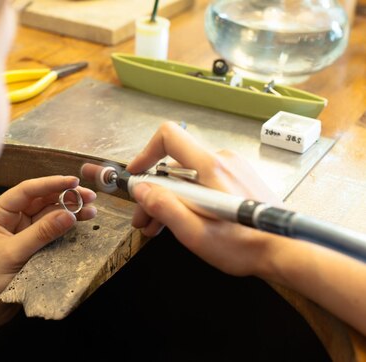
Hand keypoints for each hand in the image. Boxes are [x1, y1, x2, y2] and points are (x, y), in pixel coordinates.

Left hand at [0, 175, 96, 325]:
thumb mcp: (13, 254)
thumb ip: (41, 233)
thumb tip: (68, 215)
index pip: (26, 190)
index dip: (50, 184)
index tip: (72, 182)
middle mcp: (9, 217)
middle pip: (41, 200)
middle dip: (65, 197)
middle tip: (90, 197)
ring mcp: (21, 231)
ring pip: (49, 215)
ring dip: (69, 211)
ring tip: (91, 211)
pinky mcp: (31, 245)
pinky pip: (51, 231)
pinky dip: (66, 227)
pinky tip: (81, 222)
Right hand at [126, 121, 282, 275]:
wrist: (286, 250)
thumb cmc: (245, 246)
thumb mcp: (195, 232)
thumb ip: (165, 207)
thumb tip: (141, 189)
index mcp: (211, 167)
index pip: (169, 137)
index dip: (146, 153)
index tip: (136, 174)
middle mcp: (222, 160)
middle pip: (174, 164)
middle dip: (153, 191)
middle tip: (142, 219)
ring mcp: (231, 169)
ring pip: (187, 177)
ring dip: (168, 199)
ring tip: (157, 228)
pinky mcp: (236, 180)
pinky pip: (202, 182)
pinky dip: (187, 199)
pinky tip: (181, 222)